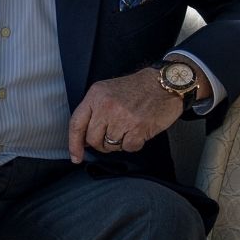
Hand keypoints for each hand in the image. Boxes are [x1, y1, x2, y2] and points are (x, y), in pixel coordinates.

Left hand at [67, 67, 184, 160]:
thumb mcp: (107, 91)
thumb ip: (93, 111)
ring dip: (119, 143)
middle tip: (112, 135)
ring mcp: (122, 117)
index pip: (76, 124)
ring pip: (110, 146)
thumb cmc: (136, 88)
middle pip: (93, 139)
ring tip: (128, 129)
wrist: (165, 83)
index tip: (76, 157)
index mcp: (96, 96)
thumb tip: (84, 140)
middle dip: (101, 143)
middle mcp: (106, 106)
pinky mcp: (139, 127)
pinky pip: (128, 148)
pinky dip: (133, 144)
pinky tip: (138, 132)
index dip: (74, 144)